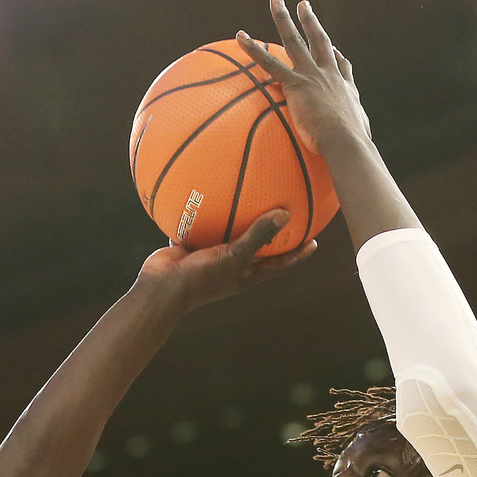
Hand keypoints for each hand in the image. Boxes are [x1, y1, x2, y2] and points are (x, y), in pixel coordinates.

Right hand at [134, 209, 316, 313]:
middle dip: (270, 234)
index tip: (314, 243)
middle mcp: (230, 266)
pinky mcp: (190, 246)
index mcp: (245, 275)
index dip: (297, 255)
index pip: (279, 265)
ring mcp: (210, 257)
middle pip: (257, 248)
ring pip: (228, 234)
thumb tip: (285, 213)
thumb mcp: (234, 256)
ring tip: (248, 195)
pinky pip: (200, 224)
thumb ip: (258, 236)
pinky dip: (204, 210)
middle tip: (286, 213)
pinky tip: (206, 189)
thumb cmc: (201, 278)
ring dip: (236, 219)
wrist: (161, 288)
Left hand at [236, 0, 370, 155]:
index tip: (334, 49)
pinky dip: (253, 49)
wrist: (346, 141)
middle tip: (304, 5)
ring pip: (294, 42)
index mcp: (345, 88)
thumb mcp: (360, 135)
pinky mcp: (295, 84)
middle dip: (310, 21)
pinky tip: (240, 36)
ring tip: (275, 1)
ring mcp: (312, 76)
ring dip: (283, 19)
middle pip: (319, 41)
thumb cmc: (354, 145)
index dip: (336, 57)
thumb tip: (362, 148)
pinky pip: (269, 63)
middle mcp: (329, 75)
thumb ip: (358, 134)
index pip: (341, 67)